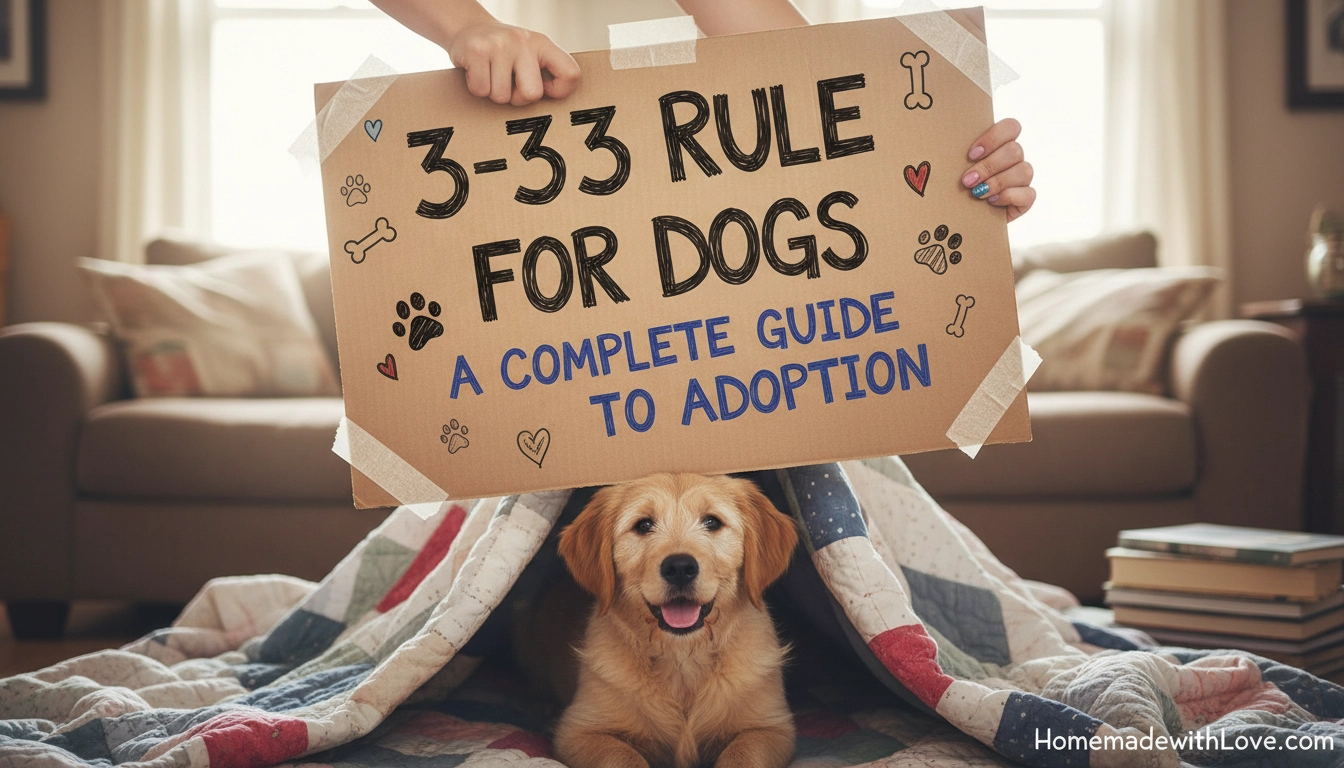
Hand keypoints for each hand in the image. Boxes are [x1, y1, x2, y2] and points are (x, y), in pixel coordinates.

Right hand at [446, 20, 579, 105]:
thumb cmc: (504, 52)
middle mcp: (523, 41)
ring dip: (494, 93)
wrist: (469, 28)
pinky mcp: (476, 51)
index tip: (546, 89)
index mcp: (542, 44)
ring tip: (491, 74)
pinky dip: (477, 87)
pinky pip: (481, 90)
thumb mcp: (531, 54)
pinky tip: (478, 71)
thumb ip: (545, 73)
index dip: (561, 91)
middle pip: (532, 94)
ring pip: (502, 97)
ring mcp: (499, 45)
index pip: (571, 74)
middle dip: (518, 98)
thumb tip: (552, 100)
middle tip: (509, 84)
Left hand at [961, 118, 1034, 221]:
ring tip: (977, 193)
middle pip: (1015, 150)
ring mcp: (1021, 178)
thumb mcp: (952, 170)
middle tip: (967, 180)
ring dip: (997, 182)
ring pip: (1024, 170)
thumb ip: (953, 155)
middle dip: (989, 166)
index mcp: (999, 144)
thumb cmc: (955, 189)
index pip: (1011, 127)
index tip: (971, 154)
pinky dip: (1008, 197)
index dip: (994, 138)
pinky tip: (992, 201)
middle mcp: (1013, 159)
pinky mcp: (1025, 199)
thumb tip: (935, 152)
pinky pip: (1028, 194)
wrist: (961, 219)